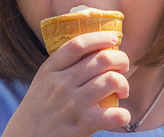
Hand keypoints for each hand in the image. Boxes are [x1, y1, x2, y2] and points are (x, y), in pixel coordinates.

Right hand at [2, 32, 130, 136]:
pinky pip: (113, 114)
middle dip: (121, 59)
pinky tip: (121, 115)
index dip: (99, 37)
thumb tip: (95, 49)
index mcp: (50, 69)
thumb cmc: (40, 108)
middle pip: (102, 59)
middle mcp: (61, 84)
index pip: (78, 45)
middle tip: (123, 66)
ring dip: (124, 84)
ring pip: (111, 80)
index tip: (111, 38)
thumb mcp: (43, 81)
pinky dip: (123, 114)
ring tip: (122, 90)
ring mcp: (72, 104)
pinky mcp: (81, 125)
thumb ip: (63, 65)